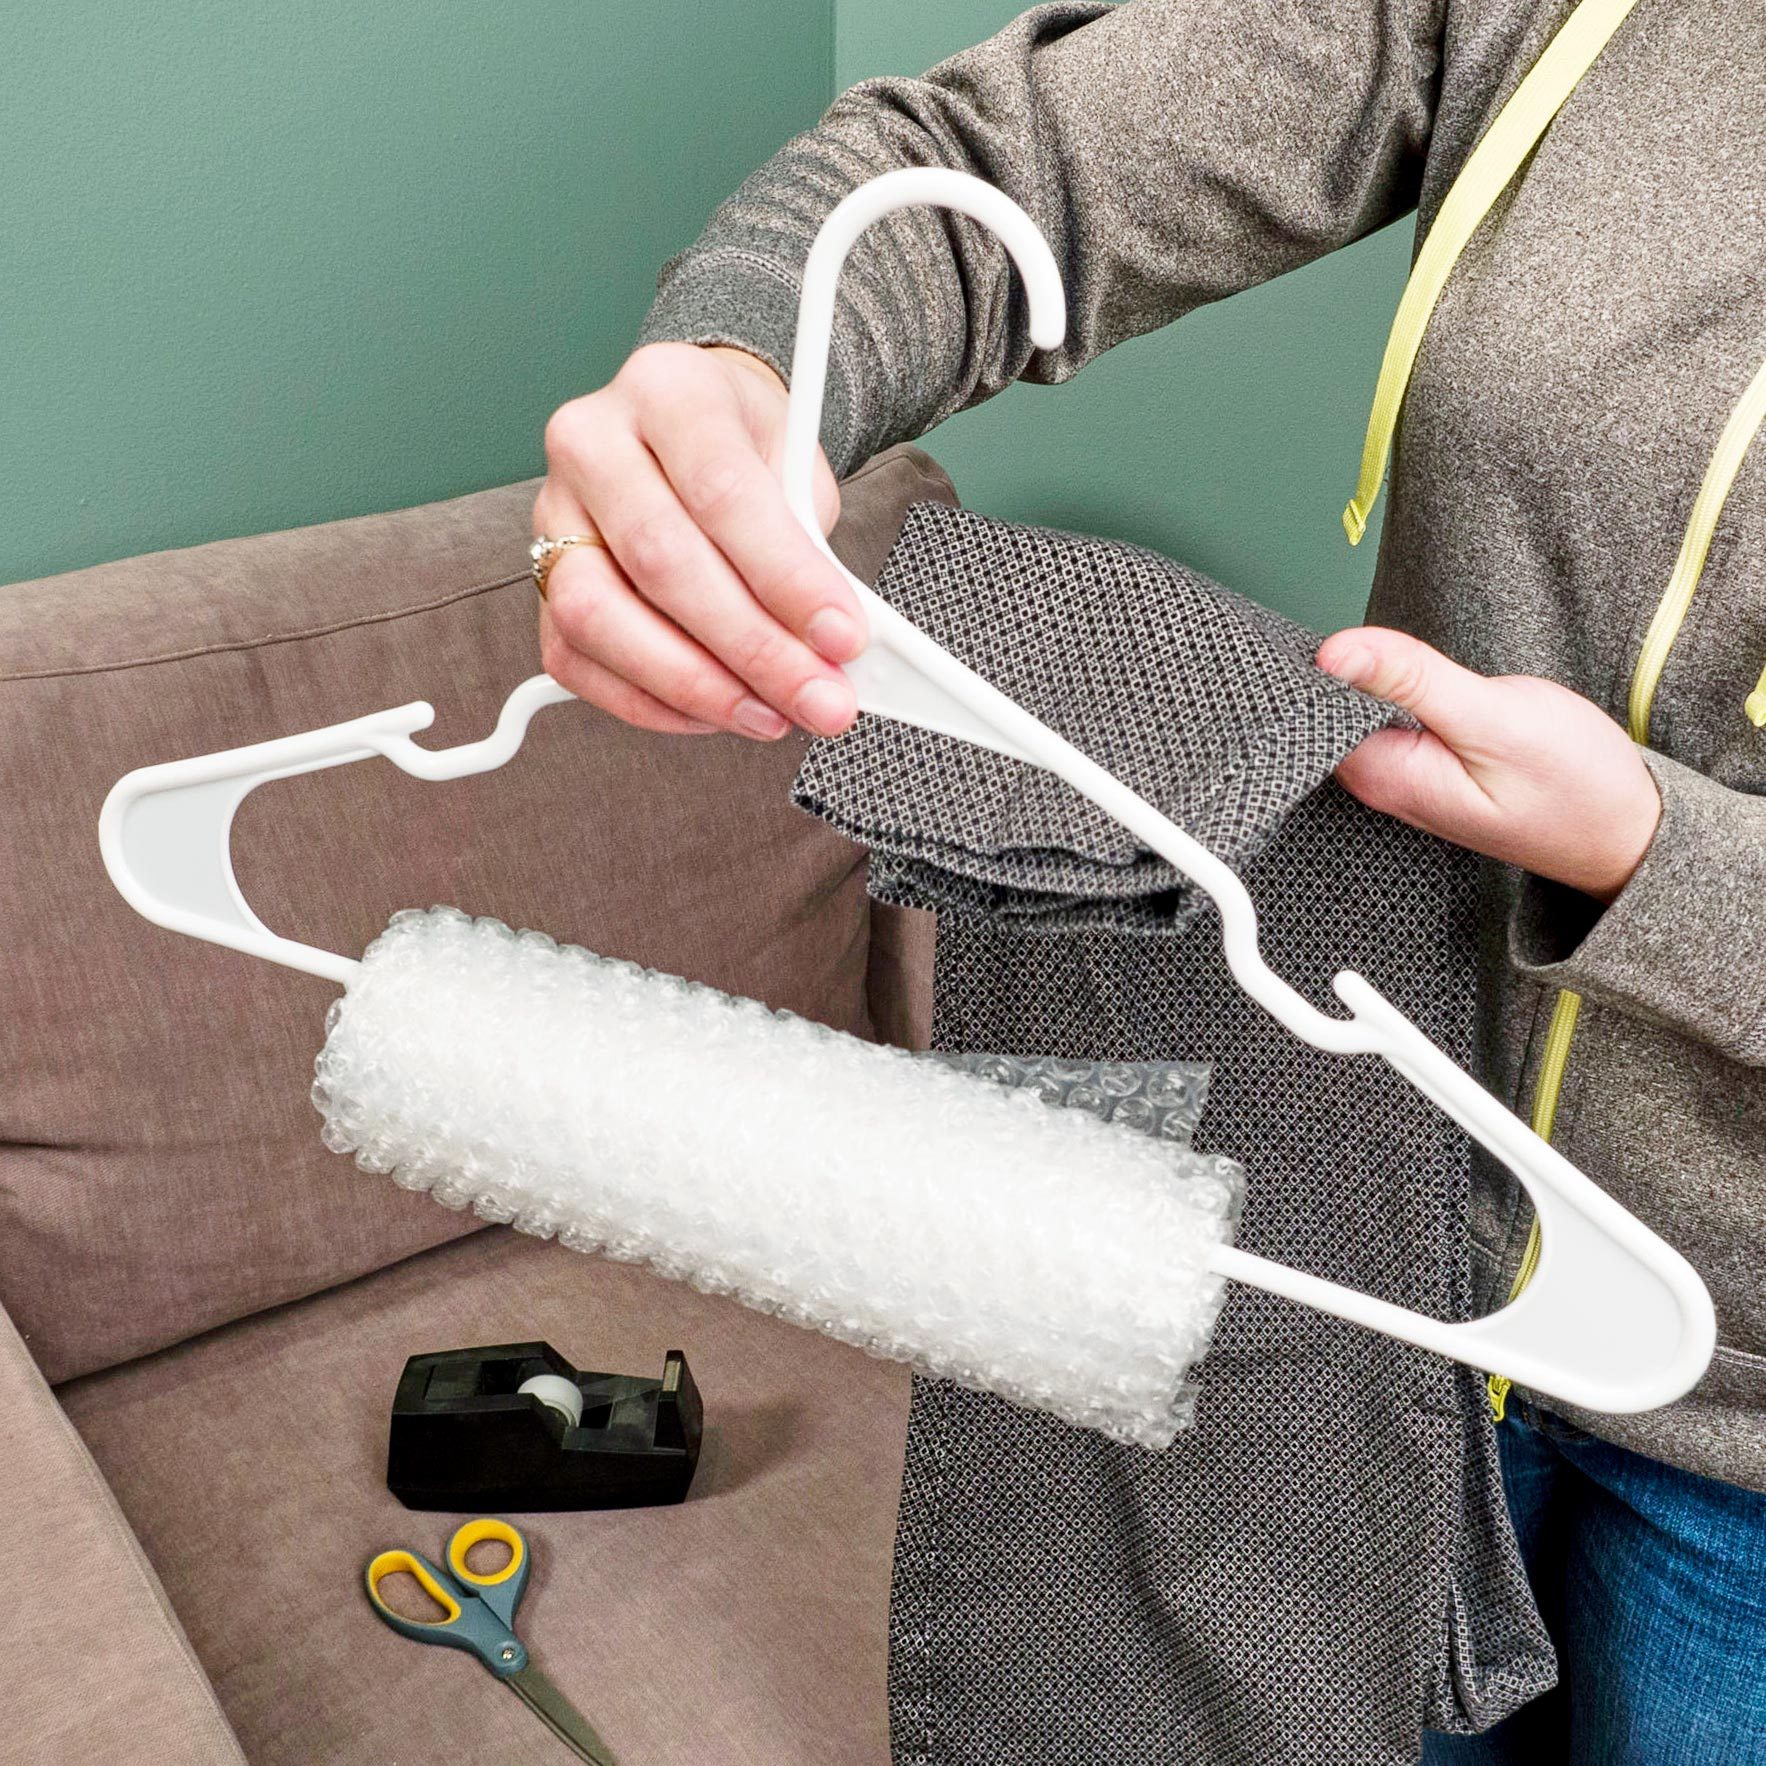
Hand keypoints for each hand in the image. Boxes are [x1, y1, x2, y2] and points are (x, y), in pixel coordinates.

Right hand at [533, 343, 861, 738]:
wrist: (695, 429)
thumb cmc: (747, 450)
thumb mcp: (799, 472)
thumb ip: (814, 553)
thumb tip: (834, 649)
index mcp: (666, 390)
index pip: (722, 493)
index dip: (787, 578)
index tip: (843, 637)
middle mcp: (592, 442)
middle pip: (660, 561)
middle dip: (752, 648)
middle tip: (819, 698)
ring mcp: (551, 512)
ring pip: (598, 617)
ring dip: (695, 685)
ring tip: (769, 714)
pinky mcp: (538, 580)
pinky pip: (576, 661)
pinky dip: (651, 703)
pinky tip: (715, 711)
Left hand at [1317, 627, 1660, 902]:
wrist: (1628, 832)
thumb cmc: (1574, 785)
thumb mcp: (1493, 717)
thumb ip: (1411, 680)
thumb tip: (1333, 651)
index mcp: (1381, 777)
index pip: (1312, 708)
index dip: (1326, 661)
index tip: (1352, 638)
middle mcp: (1379, 785)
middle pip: (1329, 709)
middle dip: (1349, 667)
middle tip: (1395, 649)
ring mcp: (1400, 779)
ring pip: (1360, 711)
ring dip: (1379, 678)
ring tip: (1411, 664)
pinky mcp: (1423, 769)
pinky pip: (1388, 721)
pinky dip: (1400, 694)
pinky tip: (1423, 684)